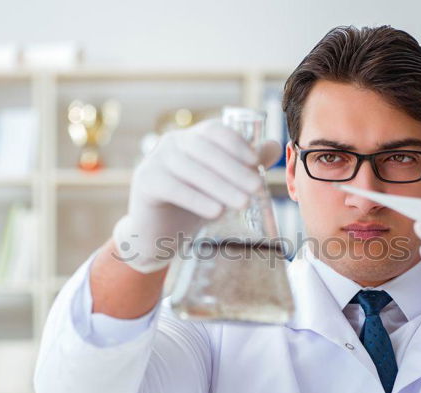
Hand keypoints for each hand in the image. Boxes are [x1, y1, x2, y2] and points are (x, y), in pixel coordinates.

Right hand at [113, 119, 281, 273]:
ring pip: (191, 169)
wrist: (156, 233)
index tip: (256, 162)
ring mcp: (155, 161)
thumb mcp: (221, 184)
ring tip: (243, 204)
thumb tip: (275, 147)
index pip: (215, 131)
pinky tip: (216, 212)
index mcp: (191, 138)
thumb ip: (246, 165)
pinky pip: (172, 188)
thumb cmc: (192, 205)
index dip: (237, 144)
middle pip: (205, 149)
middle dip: (234, 169)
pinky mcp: (145, 183)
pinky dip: (197, 200)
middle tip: (256, 188)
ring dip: (220, 186)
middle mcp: (171, 143)